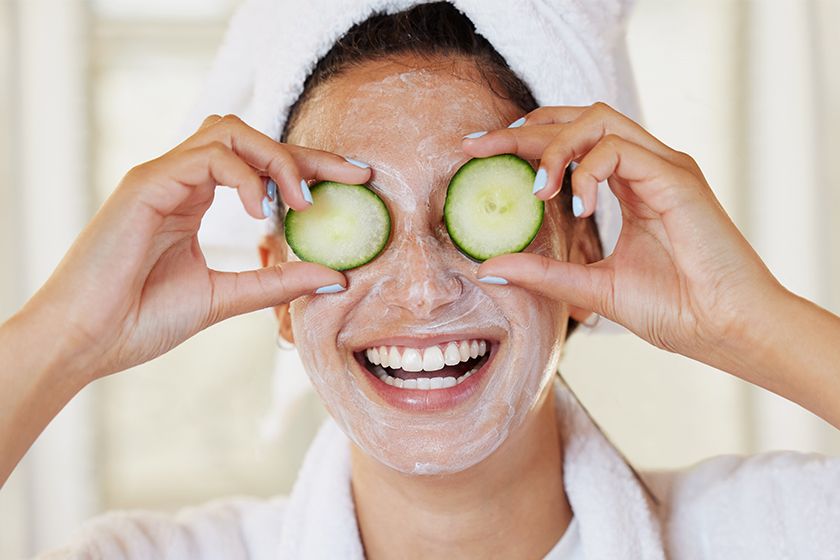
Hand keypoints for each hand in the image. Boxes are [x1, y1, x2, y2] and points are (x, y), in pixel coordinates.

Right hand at [21, 114, 369, 379]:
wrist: (88, 340)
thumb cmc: (143, 318)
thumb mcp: (225, 296)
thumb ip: (276, 282)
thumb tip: (335, 276)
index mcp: (196, 199)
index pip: (261, 165)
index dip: (310, 167)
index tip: (356, 180)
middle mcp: (182, 179)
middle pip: (252, 136)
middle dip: (306, 153)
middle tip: (353, 177)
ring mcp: (163, 176)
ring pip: (230, 130)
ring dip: (276, 159)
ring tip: (301, 203)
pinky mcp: (148, 183)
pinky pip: (206, 156)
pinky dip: (244, 176)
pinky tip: (261, 212)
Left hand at [464, 103, 783, 374]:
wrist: (726, 330)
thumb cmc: (674, 309)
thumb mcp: (592, 288)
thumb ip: (544, 273)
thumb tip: (488, 268)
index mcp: (629, 185)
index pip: (570, 143)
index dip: (523, 140)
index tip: (478, 153)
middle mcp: (646, 166)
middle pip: (577, 118)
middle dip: (523, 129)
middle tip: (479, 148)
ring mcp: (663, 166)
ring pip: (598, 121)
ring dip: (554, 146)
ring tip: (535, 188)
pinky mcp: (676, 176)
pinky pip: (620, 151)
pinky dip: (588, 172)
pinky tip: (577, 207)